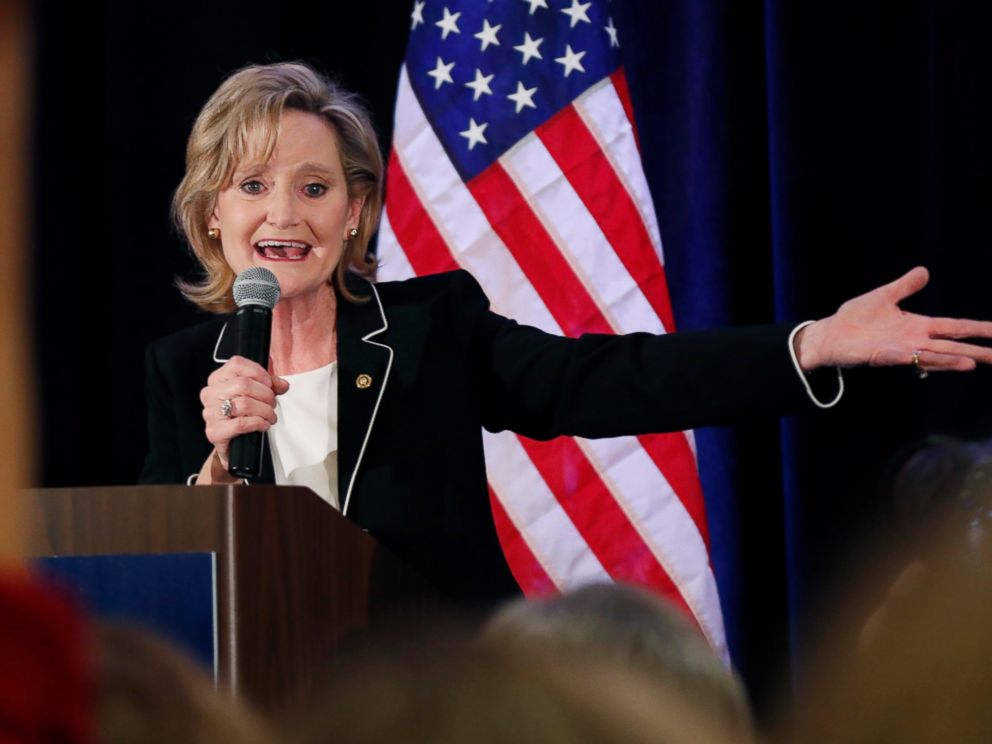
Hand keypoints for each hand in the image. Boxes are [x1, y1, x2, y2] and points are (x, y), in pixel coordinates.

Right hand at [199, 356, 289, 469]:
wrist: (233, 444)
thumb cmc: (242, 416)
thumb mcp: (256, 395)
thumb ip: (269, 386)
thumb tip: (282, 384)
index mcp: (218, 380)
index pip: (236, 364)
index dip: (258, 372)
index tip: (269, 383)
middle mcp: (210, 394)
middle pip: (244, 384)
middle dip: (266, 394)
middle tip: (271, 404)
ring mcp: (210, 413)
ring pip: (244, 404)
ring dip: (265, 410)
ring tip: (269, 416)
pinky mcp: (215, 432)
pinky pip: (241, 423)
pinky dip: (258, 423)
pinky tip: (263, 425)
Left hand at [796, 267, 991, 372]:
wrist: (830, 333)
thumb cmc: (855, 318)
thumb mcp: (884, 296)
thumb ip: (905, 286)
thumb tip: (925, 271)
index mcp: (918, 326)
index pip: (954, 328)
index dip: (977, 329)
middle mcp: (914, 341)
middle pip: (952, 346)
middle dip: (977, 351)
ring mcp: (899, 350)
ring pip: (932, 356)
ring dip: (953, 360)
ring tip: (975, 362)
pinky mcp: (882, 356)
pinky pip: (903, 358)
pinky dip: (916, 358)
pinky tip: (924, 357)